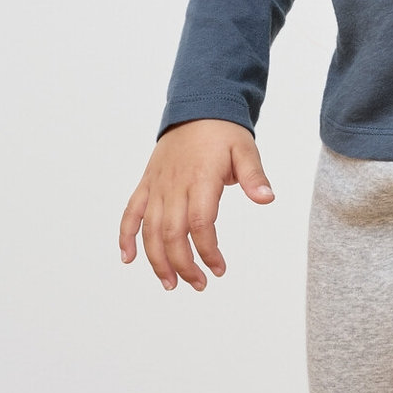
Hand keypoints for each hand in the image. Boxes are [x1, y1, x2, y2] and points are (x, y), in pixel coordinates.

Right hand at [118, 118, 272, 292]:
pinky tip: (128, 258)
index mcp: (200, 179)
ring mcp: (157, 186)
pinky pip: (131, 212)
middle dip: (184, 264)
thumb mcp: (246, 150)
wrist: (197, 108)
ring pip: (150, 229)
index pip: (201, 223)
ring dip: (157, 259)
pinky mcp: (146, 184)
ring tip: (170, 283)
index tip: (219, 269)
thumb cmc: (223, 132)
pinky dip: (126, 235)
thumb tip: (267, 198)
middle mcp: (174, 185)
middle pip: (173, 233)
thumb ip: (255, 176)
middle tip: (199, 284)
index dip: (208, 250)